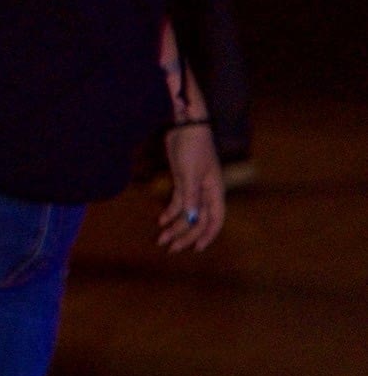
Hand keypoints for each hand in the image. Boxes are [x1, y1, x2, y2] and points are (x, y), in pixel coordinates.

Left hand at [158, 122, 226, 252]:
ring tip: (161, 238)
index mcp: (215, 191)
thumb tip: (193, 219)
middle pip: (198, 220)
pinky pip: (178, 202)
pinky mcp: (182, 181)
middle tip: (170, 248)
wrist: (185, 126)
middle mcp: (207, 192)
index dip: (207, 235)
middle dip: (185, 235)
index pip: (215, 219)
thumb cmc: (193, 147)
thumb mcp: (190, 173)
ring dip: (175, 226)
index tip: (196, 248)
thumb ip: (191, 196)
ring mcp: (194, 187)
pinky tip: (161, 221)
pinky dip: (170, 212)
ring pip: (186, 213)